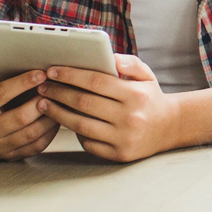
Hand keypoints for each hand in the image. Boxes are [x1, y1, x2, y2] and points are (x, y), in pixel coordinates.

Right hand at [0, 55, 59, 159]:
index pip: (0, 94)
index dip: (22, 83)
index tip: (42, 72)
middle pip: (19, 117)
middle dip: (41, 101)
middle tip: (57, 88)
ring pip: (31, 133)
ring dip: (51, 116)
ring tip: (62, 101)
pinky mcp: (12, 156)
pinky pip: (37, 145)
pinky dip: (51, 131)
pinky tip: (60, 117)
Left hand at [38, 54, 179, 161]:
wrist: (170, 128)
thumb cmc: (151, 99)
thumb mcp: (147, 76)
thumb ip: (130, 63)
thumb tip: (109, 57)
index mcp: (135, 95)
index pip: (96, 81)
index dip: (71, 75)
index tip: (52, 71)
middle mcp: (130, 117)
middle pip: (83, 102)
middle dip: (58, 93)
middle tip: (42, 87)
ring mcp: (123, 137)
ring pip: (80, 125)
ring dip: (57, 113)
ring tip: (43, 104)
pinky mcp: (118, 154)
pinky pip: (87, 143)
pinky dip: (73, 132)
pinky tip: (64, 122)